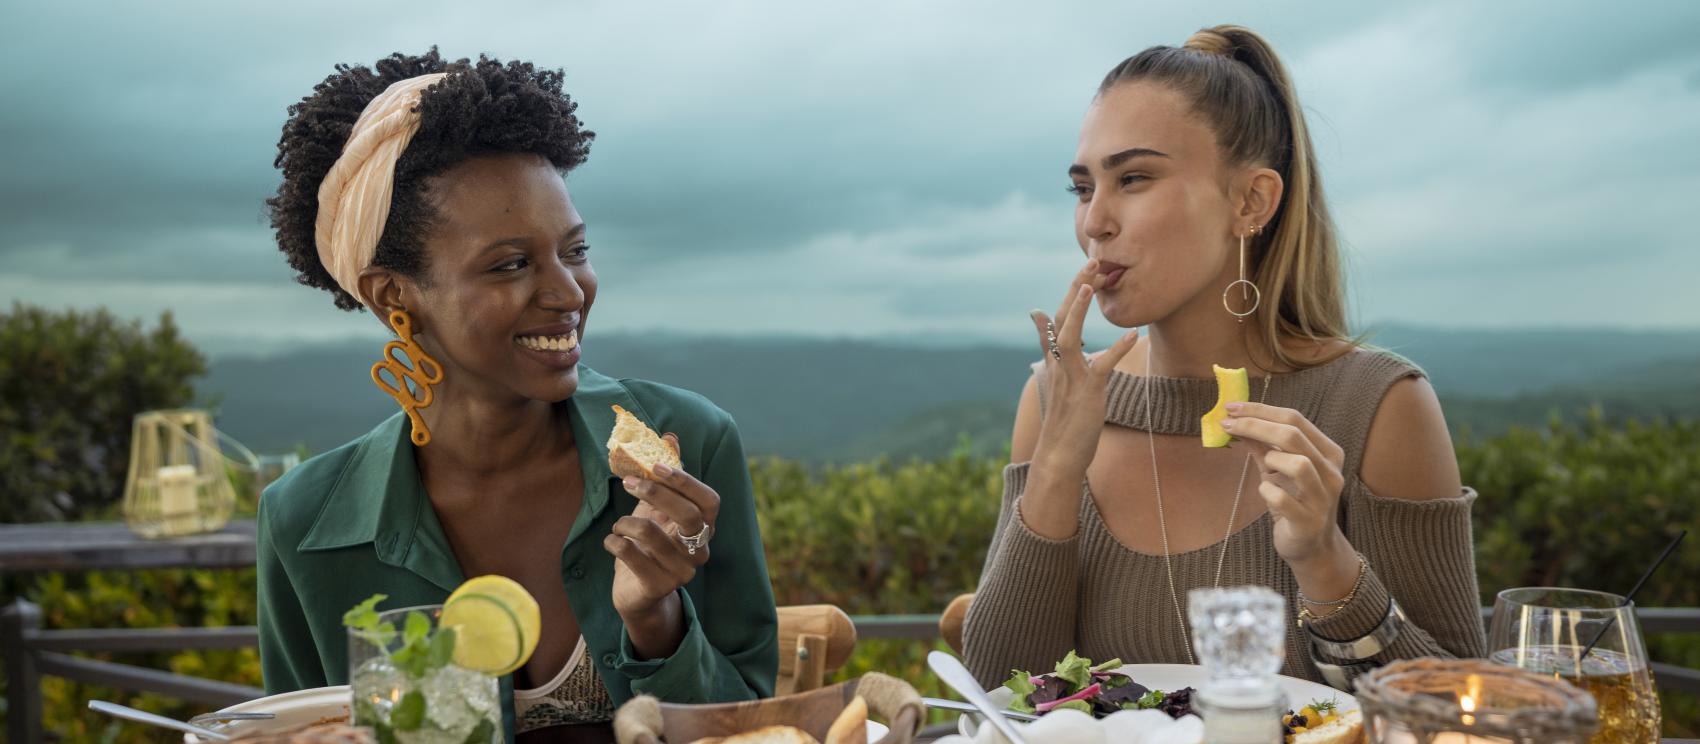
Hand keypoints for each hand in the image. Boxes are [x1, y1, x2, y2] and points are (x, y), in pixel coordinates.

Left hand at [605, 434, 718, 616]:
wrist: (635, 591)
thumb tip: (670, 436)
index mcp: (704, 527)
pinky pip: (633, 557)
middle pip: (689, 516)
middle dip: (657, 494)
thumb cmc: (648, 543)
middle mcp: (700, 550)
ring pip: (654, 535)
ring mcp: (682, 572)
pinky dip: (615, 542)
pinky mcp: (659, 587)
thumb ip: (666, 475)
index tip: (656, 465)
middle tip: (629, 481)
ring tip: (617, 524)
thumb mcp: (656, 507)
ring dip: (626, 522)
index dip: (686, 481)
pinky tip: (611, 541)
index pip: (710, 501)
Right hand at [1027, 259, 1141, 483]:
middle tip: (1092, 262)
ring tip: (1090, 284)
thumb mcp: (1057, 376)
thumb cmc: (1064, 416)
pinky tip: (1133, 334)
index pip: (1057, 319)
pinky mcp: (1087, 392)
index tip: (1085, 269)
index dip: (1070, 293)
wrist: (1059, 453)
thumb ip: (1049, 345)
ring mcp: (1072, 377)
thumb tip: (1036, 314)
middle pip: (1061, 319)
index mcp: (1054, 360)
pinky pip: (1101, 366)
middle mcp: (1059, 364)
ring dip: (1078, 309)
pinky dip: (1117, 349)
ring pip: (1070, 336)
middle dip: (1075, 289)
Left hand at [1219, 402, 1348, 565]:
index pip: (1295, 418)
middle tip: (1227, 424)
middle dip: (1255, 424)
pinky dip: (1266, 491)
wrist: (1311, 547)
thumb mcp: (1278, 469)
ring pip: (1297, 464)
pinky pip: (1282, 498)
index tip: (1231, 407)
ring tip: (1266, 468)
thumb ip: (1263, 445)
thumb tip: (1236, 420)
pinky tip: (1265, 493)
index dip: (1260, 410)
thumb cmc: (1294, 502)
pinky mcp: (1308, 522)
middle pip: (1293, 435)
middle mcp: (1331, 472)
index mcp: (1328, 452)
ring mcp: (1323, 498)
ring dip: (1271, 459)